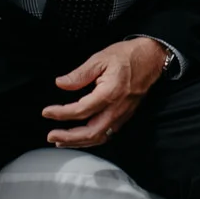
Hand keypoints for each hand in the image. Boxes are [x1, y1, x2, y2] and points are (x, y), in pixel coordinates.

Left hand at [43, 36, 167, 149]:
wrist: (152, 58)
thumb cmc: (127, 56)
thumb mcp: (100, 58)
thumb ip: (80, 74)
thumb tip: (61, 84)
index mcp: (110, 93)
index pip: (81, 110)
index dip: (61, 113)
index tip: (47, 112)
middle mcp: (117, 109)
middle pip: (90, 132)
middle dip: (68, 137)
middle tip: (51, 135)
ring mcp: (122, 115)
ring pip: (99, 137)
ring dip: (79, 142)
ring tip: (61, 141)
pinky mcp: (125, 116)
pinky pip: (107, 134)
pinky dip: (91, 139)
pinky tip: (80, 138)